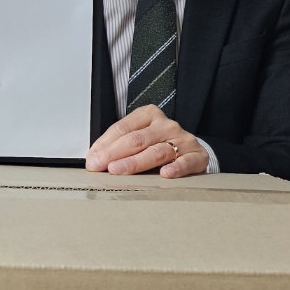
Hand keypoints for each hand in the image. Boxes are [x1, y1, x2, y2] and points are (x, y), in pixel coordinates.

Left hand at [85, 105, 208, 178]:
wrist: (192, 151)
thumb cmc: (159, 145)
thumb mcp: (138, 137)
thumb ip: (118, 145)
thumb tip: (94, 159)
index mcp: (148, 115)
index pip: (122, 129)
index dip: (105, 145)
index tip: (92, 159)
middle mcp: (166, 125)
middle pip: (136, 140)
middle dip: (114, 154)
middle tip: (99, 166)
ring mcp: (182, 140)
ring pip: (156, 151)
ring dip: (135, 162)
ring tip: (118, 170)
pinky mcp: (197, 156)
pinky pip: (186, 162)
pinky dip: (176, 168)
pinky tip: (164, 174)